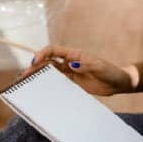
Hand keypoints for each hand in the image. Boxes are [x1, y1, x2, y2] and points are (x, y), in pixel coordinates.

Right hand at [19, 45, 133, 95]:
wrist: (118, 83)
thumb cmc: (111, 72)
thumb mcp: (100, 67)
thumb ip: (86, 65)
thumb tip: (71, 64)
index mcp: (74, 55)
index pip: (53, 51)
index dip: (42, 54)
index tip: (35, 62)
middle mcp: (69, 62)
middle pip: (48, 62)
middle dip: (35, 67)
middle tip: (24, 76)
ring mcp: (70, 73)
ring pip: (50, 73)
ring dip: (38, 76)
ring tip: (26, 83)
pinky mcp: (72, 83)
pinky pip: (57, 83)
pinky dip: (47, 85)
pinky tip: (40, 90)